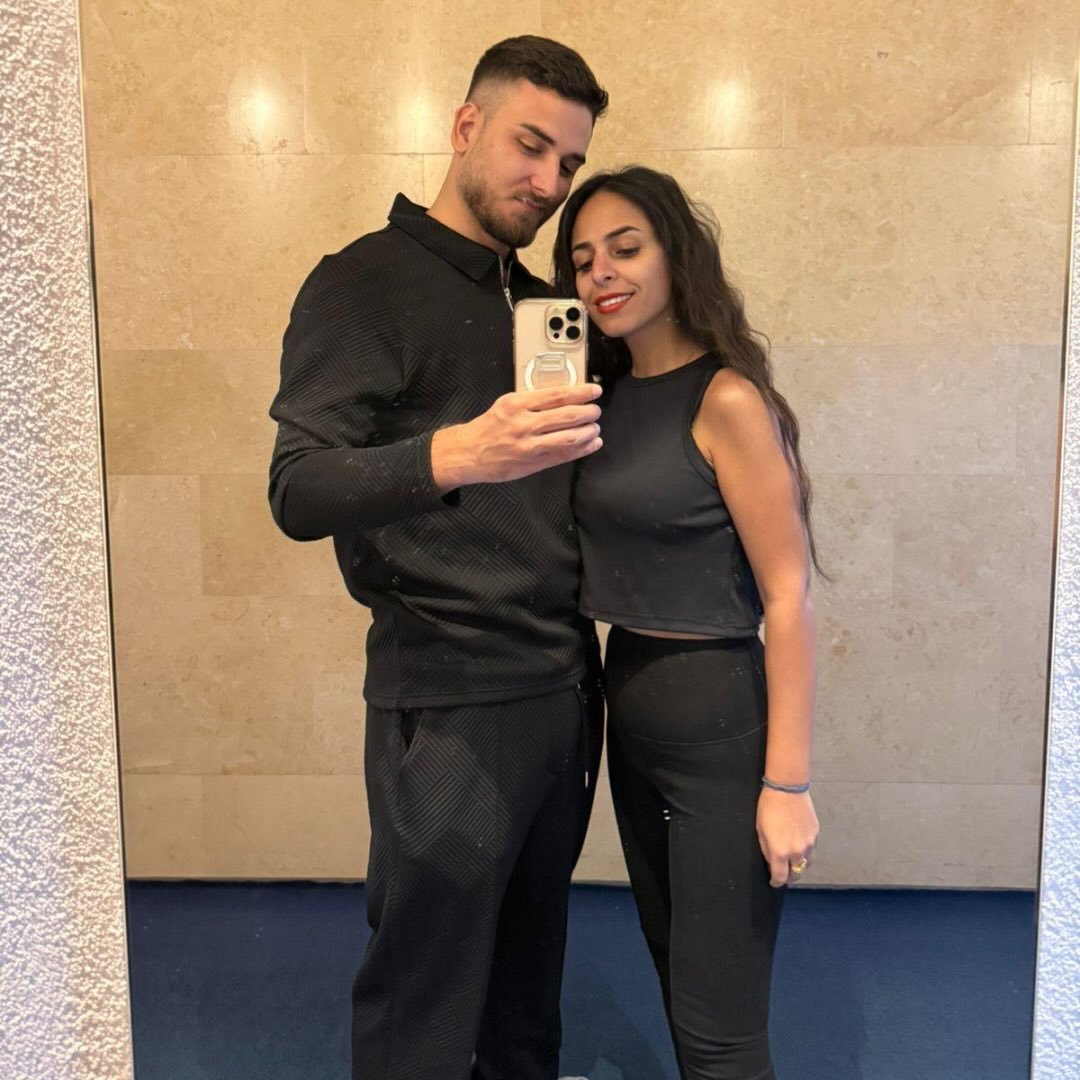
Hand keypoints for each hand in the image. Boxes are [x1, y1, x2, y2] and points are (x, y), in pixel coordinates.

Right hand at [431, 383, 602, 489]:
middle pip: (567, 415)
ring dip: (588, 432)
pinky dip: (582, 450)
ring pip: (569, 437)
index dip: (580, 392)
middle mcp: (524, 423)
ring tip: (594, 428)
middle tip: (596, 410)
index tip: (594, 391)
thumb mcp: (506, 404)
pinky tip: (591, 444)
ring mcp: (529, 445)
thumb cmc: (487, 428)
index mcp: (517, 403)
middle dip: (588, 412)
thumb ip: (532, 401)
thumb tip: (563, 397)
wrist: (468, 453)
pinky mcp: (532, 463)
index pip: (557, 395)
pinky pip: (563, 456)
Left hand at [756, 787, 818, 887]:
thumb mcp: (760, 831)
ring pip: (806, 863)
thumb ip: (767, 850)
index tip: (774, 882)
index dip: (776, 882)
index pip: (781, 877)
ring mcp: (809, 843)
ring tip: (791, 859)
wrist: (787, 789)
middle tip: (783, 872)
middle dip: (789, 876)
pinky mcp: (816, 834)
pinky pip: (811, 849)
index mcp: (780, 851)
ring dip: (799, 864)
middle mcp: (797, 851)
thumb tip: (772, 863)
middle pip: (797, 874)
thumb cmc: (769, 807)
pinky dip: (805, 851)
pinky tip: (798, 842)